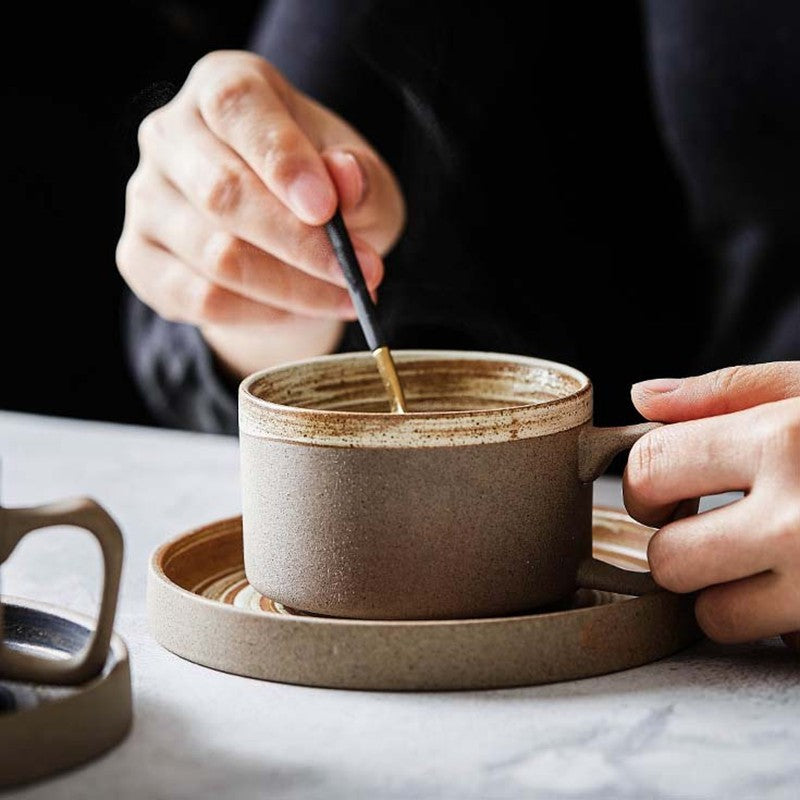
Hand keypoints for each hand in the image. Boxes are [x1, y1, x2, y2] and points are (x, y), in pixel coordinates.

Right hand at [117, 51, 404, 376]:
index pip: (237, 107)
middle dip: (301, 244)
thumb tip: (346, 177)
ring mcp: (146, 198)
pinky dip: (262, 314)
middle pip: (223, 192)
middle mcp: (169, 133)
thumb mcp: (360, 178)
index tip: (326, 208)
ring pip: (217, 256)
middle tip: (362, 274)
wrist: (285, 247)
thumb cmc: (324, 195)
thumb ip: (360, 176)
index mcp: (222, 87)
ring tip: (349, 297)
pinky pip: (202, 300)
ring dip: (295, 289)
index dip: (281, 159)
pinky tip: (300, 310)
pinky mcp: (139, 258)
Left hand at [623, 363, 799, 646]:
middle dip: (680, 545)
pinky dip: (778, 621)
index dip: (646, 485)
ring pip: (712, 617)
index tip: (665, 493)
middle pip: (668, 558)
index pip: (650, 469)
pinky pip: (774, 642)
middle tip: (718, 528)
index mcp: (781, 441)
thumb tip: (642, 397)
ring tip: (764, 562)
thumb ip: (727, 393)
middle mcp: (797, 518)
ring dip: (725, 594)